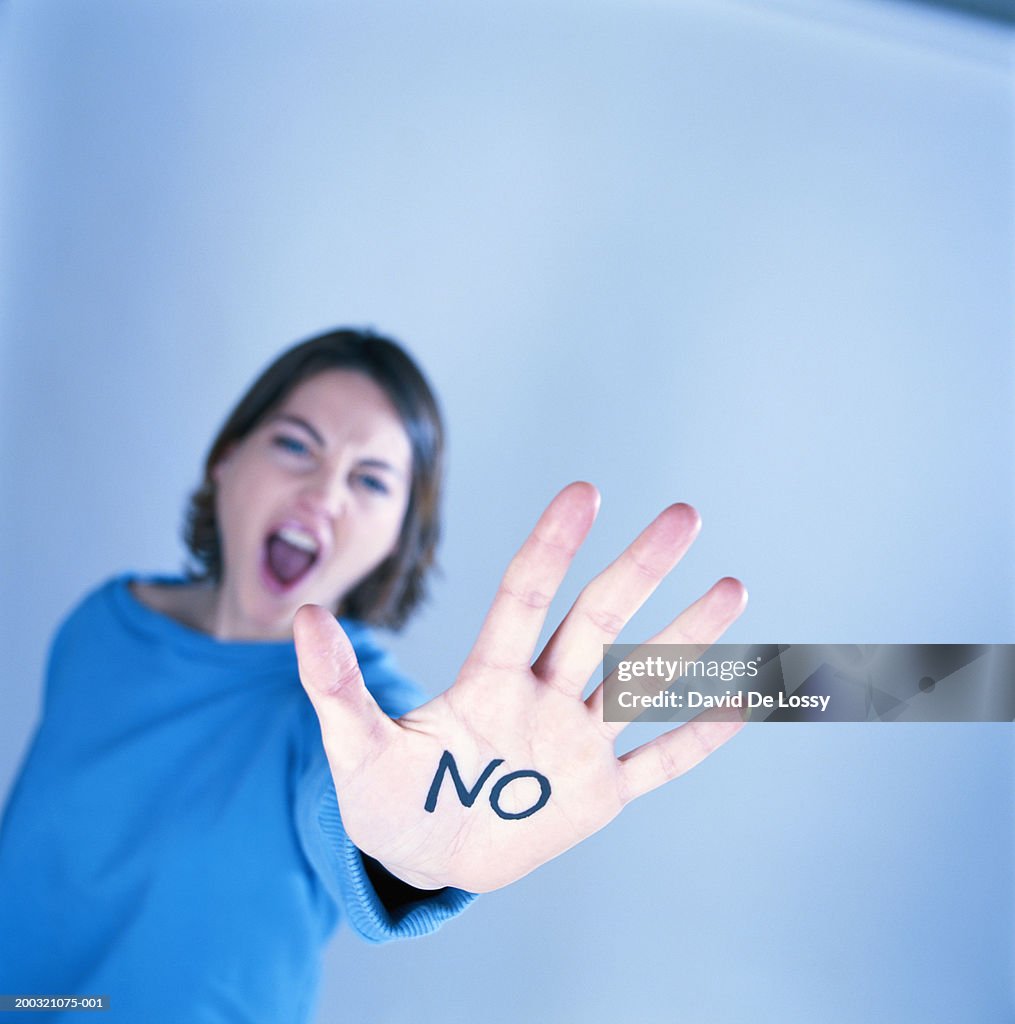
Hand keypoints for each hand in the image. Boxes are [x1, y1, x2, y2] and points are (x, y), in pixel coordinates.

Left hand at [294, 482, 746, 893]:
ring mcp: (574, 746)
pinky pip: (657, 764)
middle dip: (638, 571)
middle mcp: (540, 699)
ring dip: (685, 640)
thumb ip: (334, 688)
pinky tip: (744, 695)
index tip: (584, 492)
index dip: (549, 547)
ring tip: (733, 586)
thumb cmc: (386, 796)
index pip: (523, 599)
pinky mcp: (597, 796)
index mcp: (487, 682)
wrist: (424, 854)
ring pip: (637, 682)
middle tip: (684, 515)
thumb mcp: (353, 749)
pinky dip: (698, 737)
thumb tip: (301, 615)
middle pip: (595, 623)